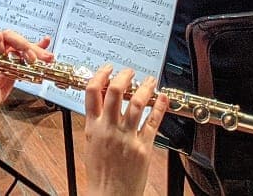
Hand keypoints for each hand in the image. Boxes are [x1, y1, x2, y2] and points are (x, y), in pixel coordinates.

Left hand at [0, 26, 53, 118]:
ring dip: (35, 51)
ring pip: (22, 45)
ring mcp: (7, 54)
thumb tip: (1, 75)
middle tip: (32, 59)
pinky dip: (38, 47)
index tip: (2, 51)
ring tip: (47, 59)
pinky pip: (28, 52)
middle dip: (22, 45)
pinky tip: (46, 43)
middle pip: (9, 37)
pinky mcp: (18, 61)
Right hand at [83, 65, 168, 195]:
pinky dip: (159, 107)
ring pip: (136, 103)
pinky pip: (153, 122)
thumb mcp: (90, 144)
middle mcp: (108, 129)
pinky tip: (162, 98)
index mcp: (93, 127)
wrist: (110, 195)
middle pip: (114, 91)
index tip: (108, 69)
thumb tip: (101, 104)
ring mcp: (126, 137)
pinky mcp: (143, 147)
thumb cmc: (100, 173)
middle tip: (130, 71)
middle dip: (124, 76)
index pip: (91, 92)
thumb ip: (96, 123)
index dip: (100, 75)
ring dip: (144, 88)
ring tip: (150, 81)